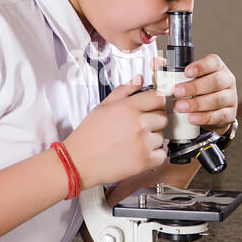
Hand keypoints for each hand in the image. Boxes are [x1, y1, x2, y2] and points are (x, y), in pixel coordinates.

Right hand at [64, 74, 167, 189]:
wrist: (79, 162)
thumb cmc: (88, 136)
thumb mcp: (103, 106)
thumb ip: (124, 90)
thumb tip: (138, 79)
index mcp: (128, 107)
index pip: (158, 97)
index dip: (156, 101)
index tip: (152, 106)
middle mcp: (138, 124)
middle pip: (163, 116)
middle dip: (154, 119)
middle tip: (140, 125)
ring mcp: (143, 143)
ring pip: (161, 135)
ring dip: (152, 138)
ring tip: (134, 140)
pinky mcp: (145, 161)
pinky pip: (161, 154)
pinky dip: (154, 154)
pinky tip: (139, 152)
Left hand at [172, 54, 236, 134]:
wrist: (212, 110)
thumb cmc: (199, 90)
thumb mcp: (187, 78)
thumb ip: (171, 69)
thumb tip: (155, 62)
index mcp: (216, 67)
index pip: (212, 62)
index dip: (200, 66)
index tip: (186, 72)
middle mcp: (226, 80)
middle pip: (214, 82)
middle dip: (194, 87)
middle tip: (177, 92)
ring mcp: (230, 97)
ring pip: (217, 99)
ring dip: (197, 104)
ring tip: (180, 107)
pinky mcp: (229, 114)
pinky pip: (218, 116)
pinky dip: (204, 118)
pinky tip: (192, 118)